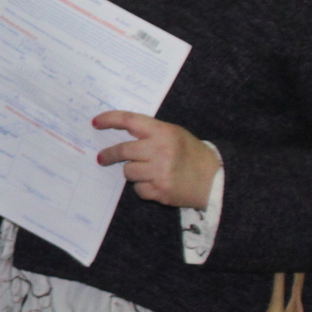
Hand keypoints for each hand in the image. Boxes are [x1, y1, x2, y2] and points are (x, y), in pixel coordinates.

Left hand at [94, 111, 220, 208]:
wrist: (215, 180)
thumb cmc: (191, 153)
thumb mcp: (174, 134)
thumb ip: (150, 132)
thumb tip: (119, 133)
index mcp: (164, 132)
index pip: (129, 120)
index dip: (110, 119)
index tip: (95, 122)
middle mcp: (160, 150)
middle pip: (123, 150)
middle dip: (109, 154)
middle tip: (102, 157)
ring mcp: (160, 172)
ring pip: (128, 171)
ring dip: (132, 171)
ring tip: (146, 171)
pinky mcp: (161, 191)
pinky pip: (138, 189)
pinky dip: (142, 187)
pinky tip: (155, 183)